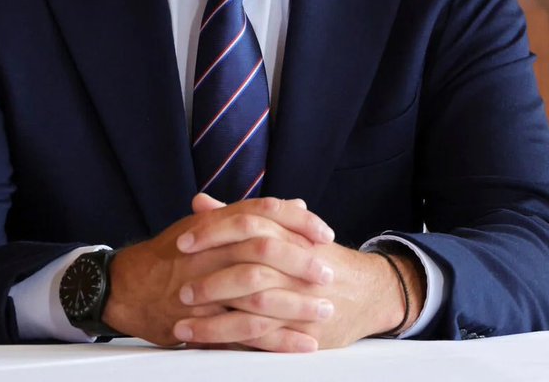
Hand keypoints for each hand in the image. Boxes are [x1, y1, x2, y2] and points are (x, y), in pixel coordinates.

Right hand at [101, 194, 335, 345]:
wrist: (126, 286)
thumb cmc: (170, 254)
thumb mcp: (208, 226)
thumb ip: (252, 216)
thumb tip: (295, 205)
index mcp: (214, 225)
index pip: (263, 212)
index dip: (297, 222)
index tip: (324, 233)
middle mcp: (209, 252)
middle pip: (264, 250)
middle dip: (301, 263)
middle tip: (328, 274)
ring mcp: (204, 287)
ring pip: (257, 293)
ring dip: (295, 304)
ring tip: (323, 311)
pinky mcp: (201, 322)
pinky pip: (244, 332)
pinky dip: (276, 340)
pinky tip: (300, 344)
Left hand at [174, 199, 424, 351]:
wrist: (369, 291)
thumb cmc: (318, 259)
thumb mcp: (285, 231)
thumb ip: (240, 218)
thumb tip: (201, 202)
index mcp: (289, 235)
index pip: (247, 226)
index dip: (213, 233)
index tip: (182, 242)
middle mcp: (296, 267)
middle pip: (249, 270)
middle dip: (211, 281)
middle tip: (180, 290)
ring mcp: (301, 300)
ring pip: (254, 309)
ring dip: (215, 320)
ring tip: (183, 325)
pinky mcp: (305, 331)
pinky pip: (266, 339)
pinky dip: (235, 343)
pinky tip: (210, 346)